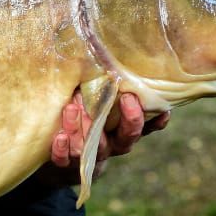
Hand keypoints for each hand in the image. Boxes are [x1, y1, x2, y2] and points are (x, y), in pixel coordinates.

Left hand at [49, 90, 168, 177]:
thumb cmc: (87, 115)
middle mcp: (114, 144)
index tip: (155, 98)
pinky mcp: (67, 163)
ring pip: (94, 147)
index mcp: (125, 130)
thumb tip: (109, 51)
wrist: (62, 151)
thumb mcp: (101, 101)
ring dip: (85, 127)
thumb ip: (108, 87)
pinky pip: (66, 160)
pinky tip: (60, 136)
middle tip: (126, 97)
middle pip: (129, 137)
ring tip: (73, 106)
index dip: (155, 118)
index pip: (147, 126)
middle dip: (130, 118)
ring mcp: (92, 156)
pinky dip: (63, 149)